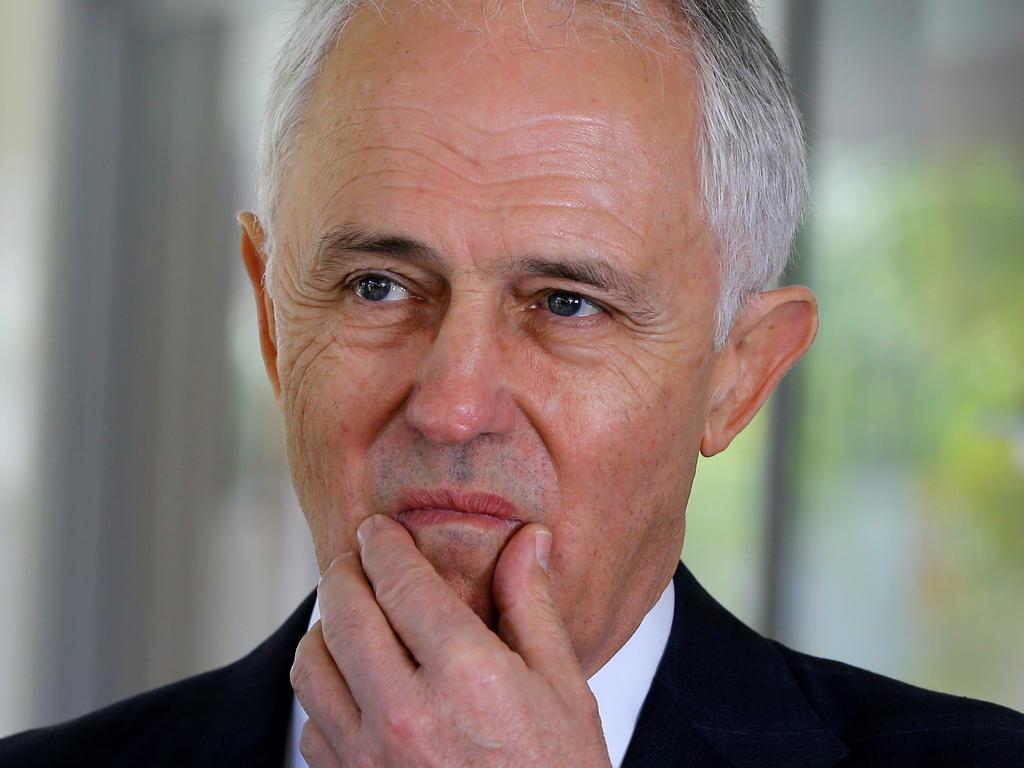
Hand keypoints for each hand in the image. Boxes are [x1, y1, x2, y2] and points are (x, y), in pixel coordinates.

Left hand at [290, 515, 611, 767]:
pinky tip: (356, 686)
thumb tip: (527, 541)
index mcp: (466, 675)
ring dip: (325, 629)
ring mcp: (370, 758)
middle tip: (356, 559)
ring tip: (351, 618)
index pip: (400, 582)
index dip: (383, 544)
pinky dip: (325, 693)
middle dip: (344, 572)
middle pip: (343, 613)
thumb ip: (533, 607)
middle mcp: (406, 713)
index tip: (379, 528)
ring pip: (310, 666)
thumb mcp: (564, 688)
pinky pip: (312, 724)